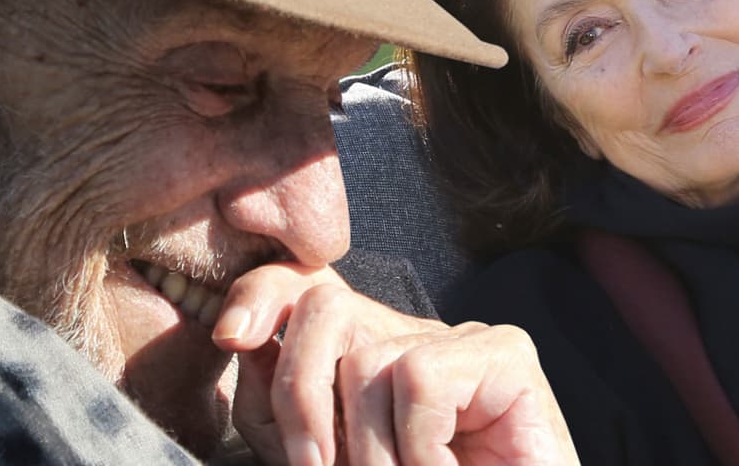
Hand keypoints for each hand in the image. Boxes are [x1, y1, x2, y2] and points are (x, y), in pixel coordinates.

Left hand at [212, 263, 578, 465]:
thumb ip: (282, 419)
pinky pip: (419, 376)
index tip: (231, 338)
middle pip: (325, 308)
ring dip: (371, 454)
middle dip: (299, 391)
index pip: (302, 289)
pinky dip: (421, 449)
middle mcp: (412, 336)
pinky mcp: (507, 351)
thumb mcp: (330, 462)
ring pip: (367, 360)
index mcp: (367, 356)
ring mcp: (463, 338)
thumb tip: (243, 346)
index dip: (261, 295)